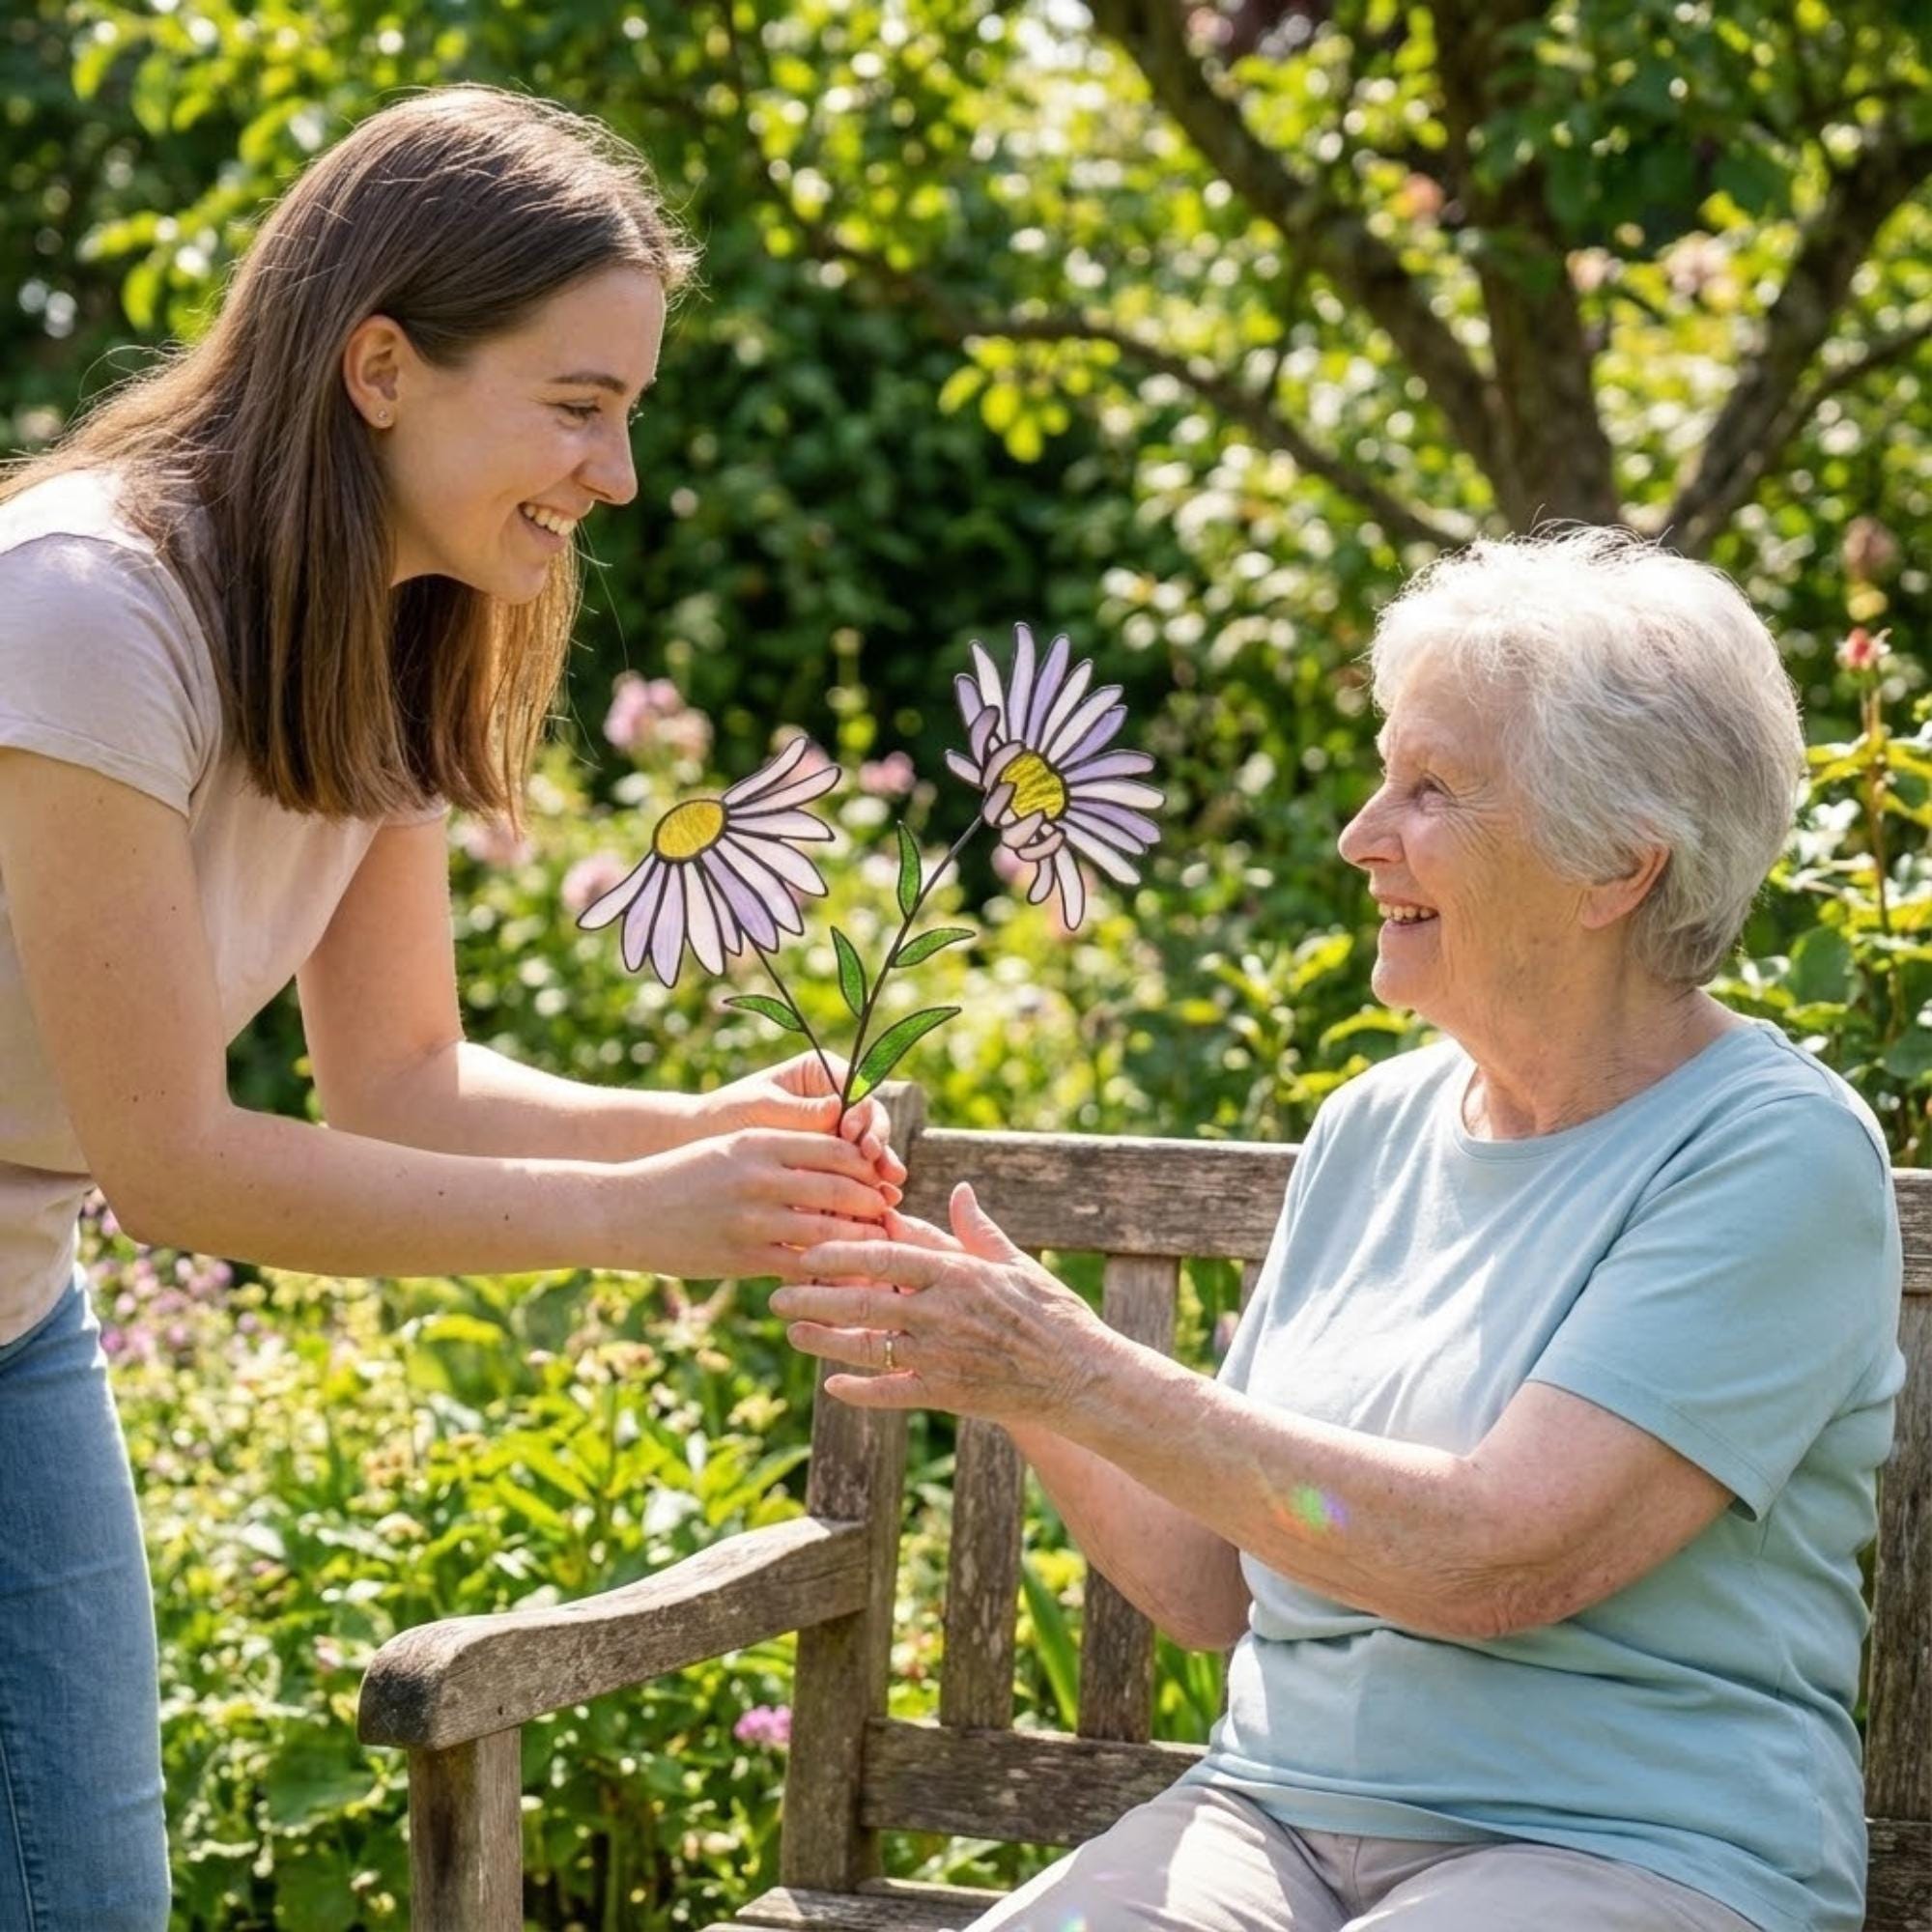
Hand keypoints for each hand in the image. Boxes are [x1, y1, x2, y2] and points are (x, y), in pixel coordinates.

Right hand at [619, 1128, 894, 1281]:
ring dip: (859, 1241)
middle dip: (873, 1204)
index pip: (836, 1148)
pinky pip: (799, 1266)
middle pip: (842, 1189)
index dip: (867, 1165)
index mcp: (760, 1142)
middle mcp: (760, 1177)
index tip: (881, 1178)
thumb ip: (779, 1153)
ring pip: (828, 1231)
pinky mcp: (741, 1257)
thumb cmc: (682, 1175)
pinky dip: (826, 1271)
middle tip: (890, 1216)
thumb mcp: (731, 1148)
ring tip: (878, 1248)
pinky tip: (840, 1277)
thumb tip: (836, 1160)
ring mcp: (751, 1220)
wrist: (623, 1210)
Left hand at [699, 1050, 905, 1203]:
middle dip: (879, 1148)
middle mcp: (836, 1103)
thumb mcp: (762, 1108)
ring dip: (879, 1176)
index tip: (856, 1134)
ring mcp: (834, 1136)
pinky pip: (851, 1179)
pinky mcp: (828, 1167)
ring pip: (868, 1155)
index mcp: (822, 1075)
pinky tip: (870, 1215)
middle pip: (871, 1124)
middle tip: (883, 1170)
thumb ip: (800, 1112)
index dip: (866, 1115)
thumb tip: (839, 1109)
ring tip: (888, 1197)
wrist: (699, 1144)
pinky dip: (860, 1196)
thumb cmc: (727, 1115)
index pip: (859, 1092)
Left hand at [769, 1183, 1110, 1424]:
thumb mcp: (1015, 1263)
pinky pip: (893, 1392)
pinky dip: (860, 1391)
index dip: (840, 1252)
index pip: (885, 1255)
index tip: (806, 1249)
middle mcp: (942, 1312)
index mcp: (957, 1273)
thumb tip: (958, 1190)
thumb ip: (977, 1229)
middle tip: (776, 1294)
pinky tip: (833, 1386)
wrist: (1081, 1375)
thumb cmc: (1051, 1313)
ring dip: (824, 1342)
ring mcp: (942, 1355)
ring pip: (869, 1348)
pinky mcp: (947, 1392)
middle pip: (863, 1301)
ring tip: (792, 1333)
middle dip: (814, 1298)